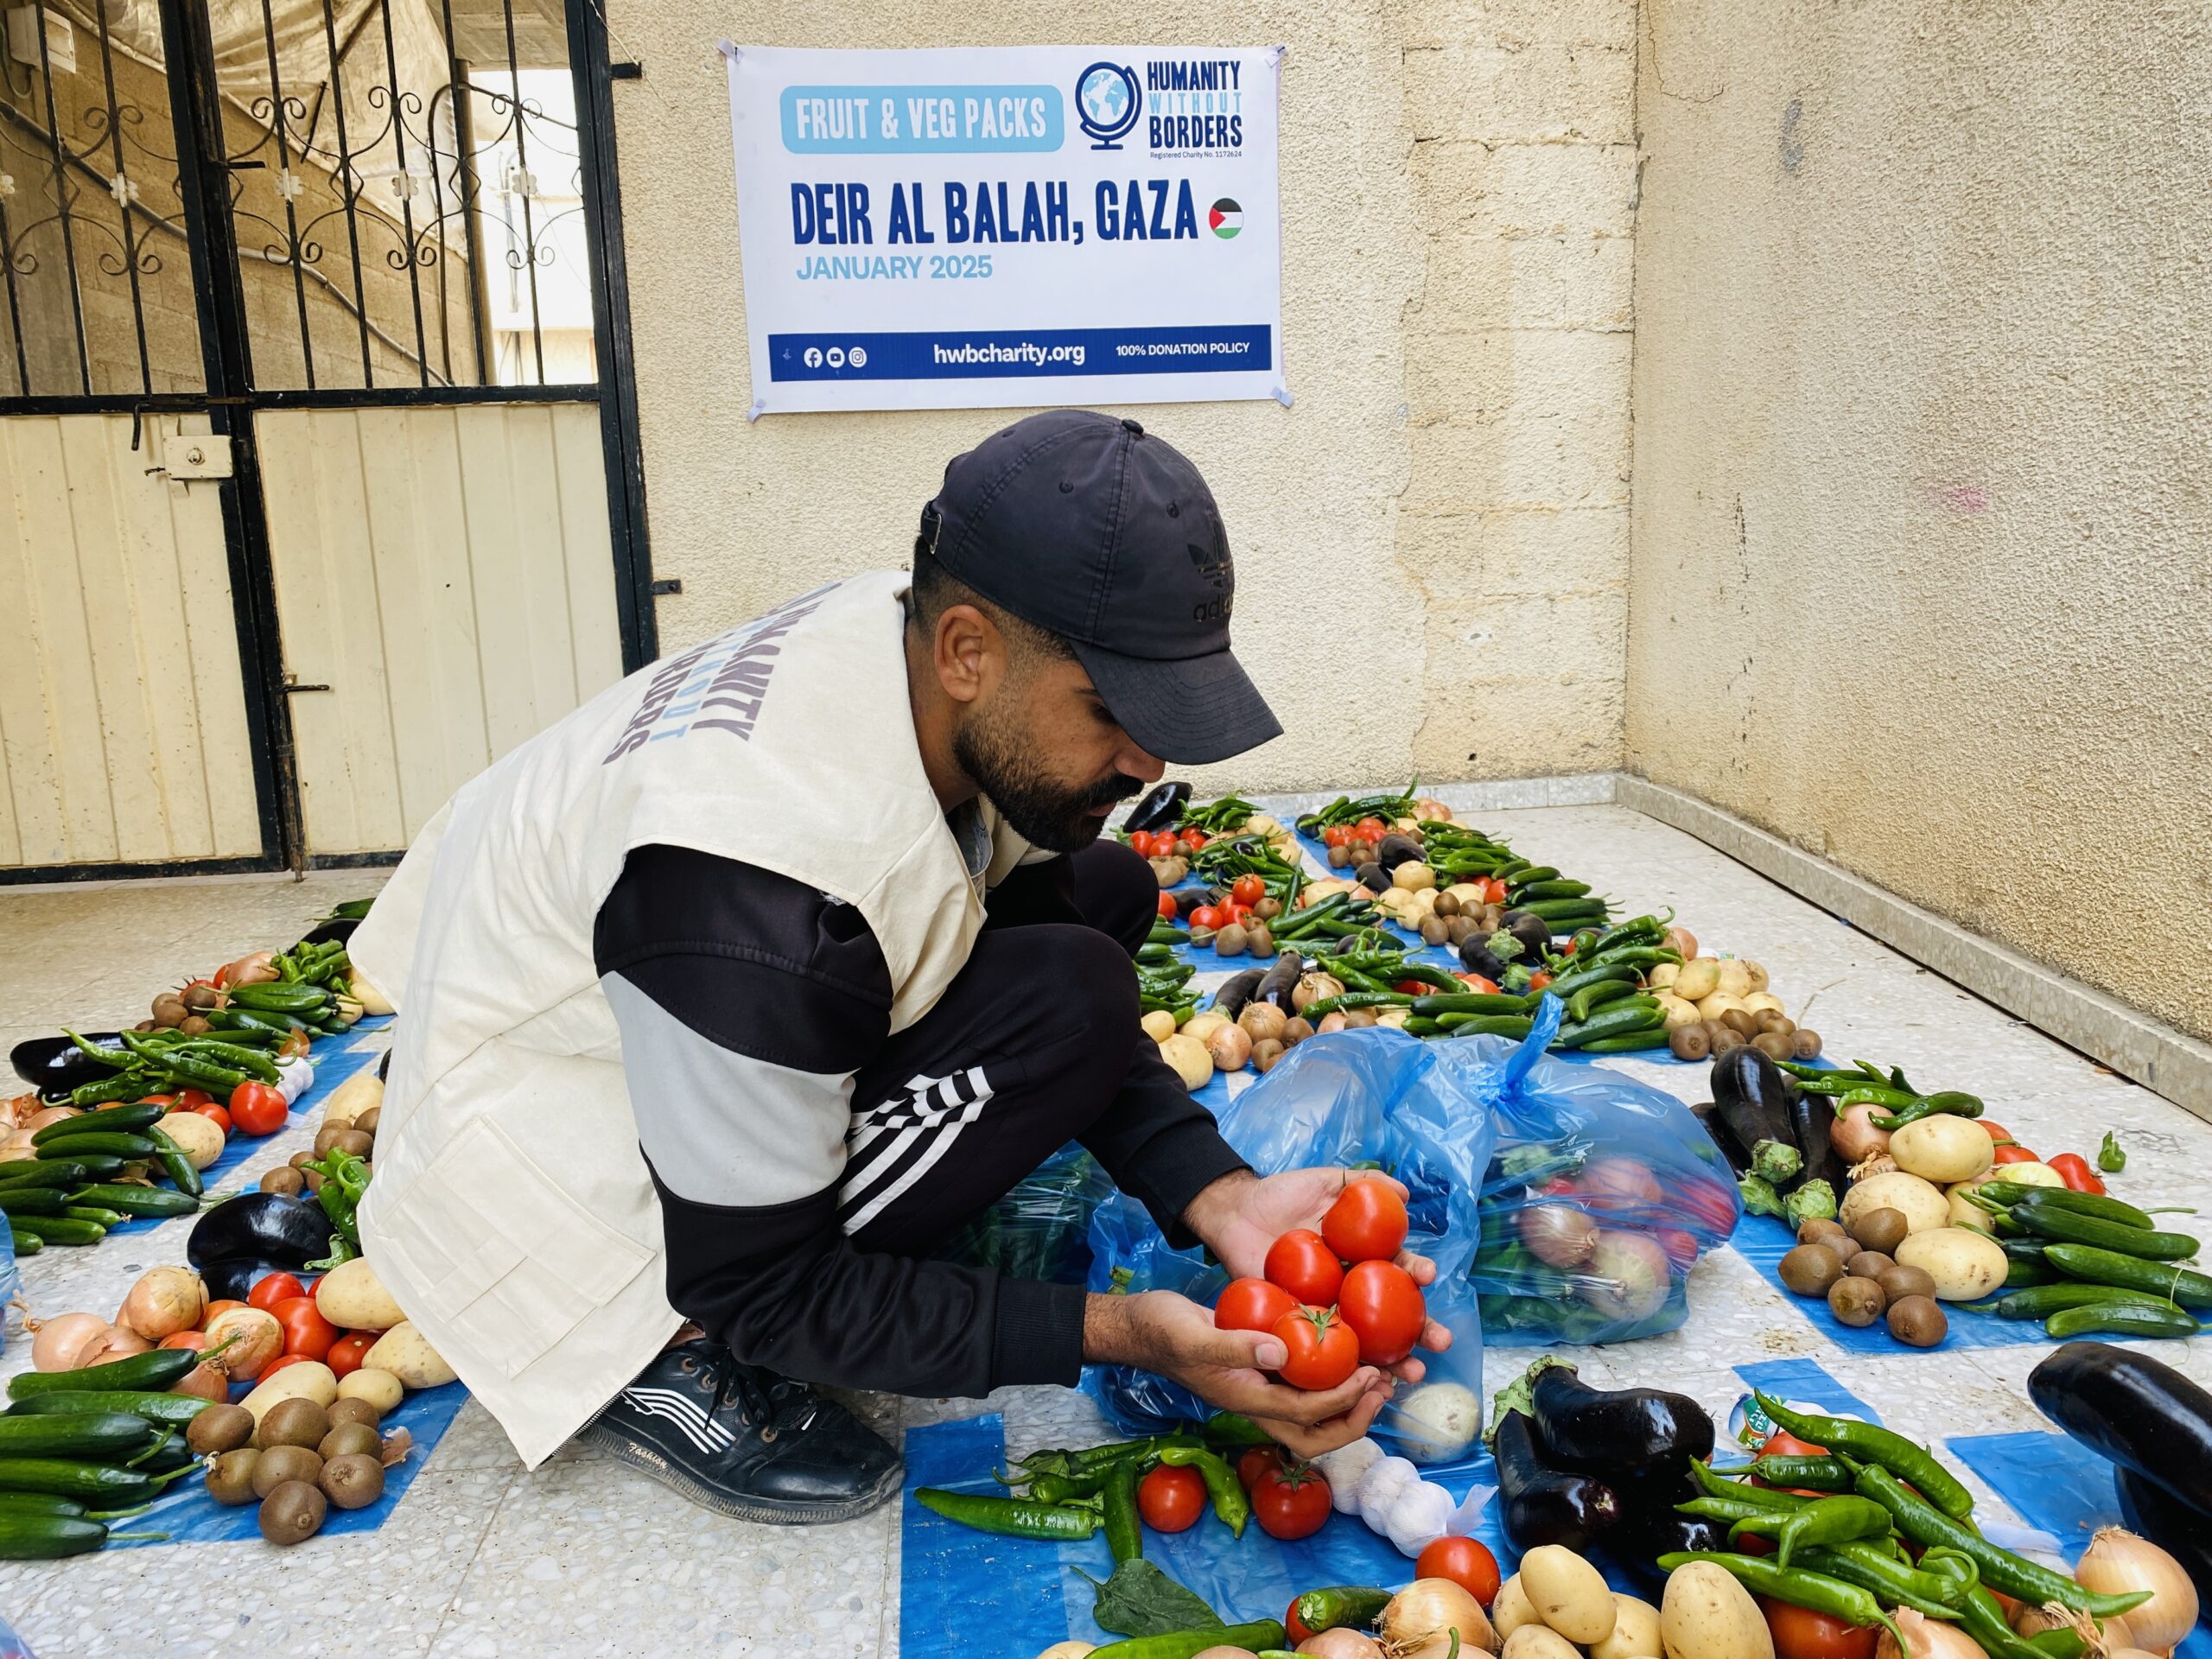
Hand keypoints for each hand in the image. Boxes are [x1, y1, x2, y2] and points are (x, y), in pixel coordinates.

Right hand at [1085, 1290, 1391, 1459]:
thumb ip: (1235, 1346)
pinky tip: (1349, 1349)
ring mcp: (1260, 1390)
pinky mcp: (1262, 1370)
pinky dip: (1333, 1377)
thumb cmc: (1162, 1332)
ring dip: (1350, 1403)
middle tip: (1383, 1388)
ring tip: (1379, 1375)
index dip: (1342, 1400)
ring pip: (1314, 1415)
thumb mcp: (1193, 1335)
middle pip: (1316, 1436)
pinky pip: (1305, 1385)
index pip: (1306, 1413)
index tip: (1368, 1374)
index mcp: (1245, 1401)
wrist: (1142, 1328)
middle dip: (1355, 1419)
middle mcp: (1258, 1403)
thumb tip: (1281, 1353)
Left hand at [1183, 1167, 1452, 1383]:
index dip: (1416, 1273)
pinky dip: (1345, 1369)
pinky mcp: (1299, 1326)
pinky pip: (1324, 1351)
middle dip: (1422, 1330)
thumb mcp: (1323, 1182)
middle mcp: (1351, 1288)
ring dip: (1394, 1360)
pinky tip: (1364, 1382)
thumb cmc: (1280, 1195)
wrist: (1235, 1213)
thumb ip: (1361, 1183)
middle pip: (1394, 1314)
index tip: (1427, 1275)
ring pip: (1368, 1341)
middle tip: (1440, 1342)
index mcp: (1362, 1256)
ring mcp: (1327, 1310)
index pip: (1398, 1268)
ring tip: (1414, 1373)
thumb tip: (1404, 1193)